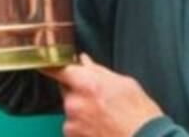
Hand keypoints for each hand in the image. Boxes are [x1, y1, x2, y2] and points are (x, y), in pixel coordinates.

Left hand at [42, 53, 162, 136]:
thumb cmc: (139, 114)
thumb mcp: (125, 83)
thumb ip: (99, 71)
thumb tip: (84, 62)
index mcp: (87, 84)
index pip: (59, 70)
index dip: (53, 66)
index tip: (48, 63)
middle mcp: (74, 103)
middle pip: (66, 89)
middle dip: (78, 90)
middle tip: (99, 96)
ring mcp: (72, 124)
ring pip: (72, 109)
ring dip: (82, 109)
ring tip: (105, 115)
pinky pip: (74, 126)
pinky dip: (84, 125)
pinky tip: (102, 126)